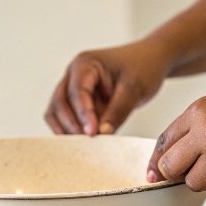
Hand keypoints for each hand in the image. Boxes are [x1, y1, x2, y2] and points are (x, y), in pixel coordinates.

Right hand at [45, 41, 170, 134]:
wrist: (149, 61)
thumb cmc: (142, 67)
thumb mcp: (134, 88)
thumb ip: (118, 110)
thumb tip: (102, 133)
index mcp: (85, 64)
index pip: (77, 91)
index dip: (83, 113)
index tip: (92, 132)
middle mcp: (73, 75)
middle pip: (59, 102)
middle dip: (71, 123)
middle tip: (86, 141)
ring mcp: (72, 88)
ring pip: (56, 111)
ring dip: (66, 128)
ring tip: (83, 145)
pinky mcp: (77, 102)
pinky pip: (64, 118)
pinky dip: (69, 130)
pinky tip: (83, 142)